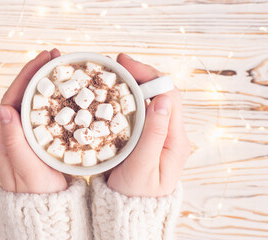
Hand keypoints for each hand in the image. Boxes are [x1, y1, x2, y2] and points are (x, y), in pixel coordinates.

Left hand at [0, 49, 68, 193]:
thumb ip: (13, 141)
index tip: (43, 58)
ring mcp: (26, 137)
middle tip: (56, 57)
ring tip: (61, 69)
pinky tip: (66, 94)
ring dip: (45, 84)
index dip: (27, 76)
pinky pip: (44, 114)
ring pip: (34, 103)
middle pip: (22, 96)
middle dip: (37, 74)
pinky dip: (54, 100)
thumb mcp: (27, 168)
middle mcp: (12, 135)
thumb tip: (2, 109)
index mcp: (4, 139)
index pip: (12, 98)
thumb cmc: (38, 193)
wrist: (47, 211)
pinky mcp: (39, 141)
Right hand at [107, 53, 190, 196]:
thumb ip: (154, 135)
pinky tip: (113, 92)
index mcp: (175, 138)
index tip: (125, 64)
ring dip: (133, 82)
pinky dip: (127, 96)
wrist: (130, 209)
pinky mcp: (145, 136)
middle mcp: (170, 132)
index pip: (169, 95)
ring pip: (150, 98)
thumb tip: (163, 100)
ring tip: (113, 73)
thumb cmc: (136, 194)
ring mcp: (158, 133)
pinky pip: (139, 109)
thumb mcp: (144, 167)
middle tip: (115, 62)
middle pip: (161, 92)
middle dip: (140, 73)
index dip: (150, 75)